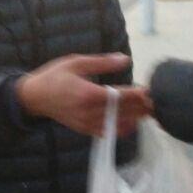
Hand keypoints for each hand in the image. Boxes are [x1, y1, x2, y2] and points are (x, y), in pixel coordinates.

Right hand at [16, 53, 151, 136]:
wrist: (34, 97)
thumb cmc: (55, 76)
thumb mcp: (77, 62)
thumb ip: (103, 63)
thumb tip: (125, 60)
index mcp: (88, 94)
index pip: (120, 96)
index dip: (138, 95)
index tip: (152, 91)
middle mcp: (89, 112)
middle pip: (122, 112)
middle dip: (141, 107)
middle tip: (157, 102)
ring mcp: (87, 124)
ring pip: (117, 125)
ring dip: (134, 118)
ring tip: (148, 111)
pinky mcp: (84, 130)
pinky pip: (108, 132)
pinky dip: (121, 128)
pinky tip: (132, 122)